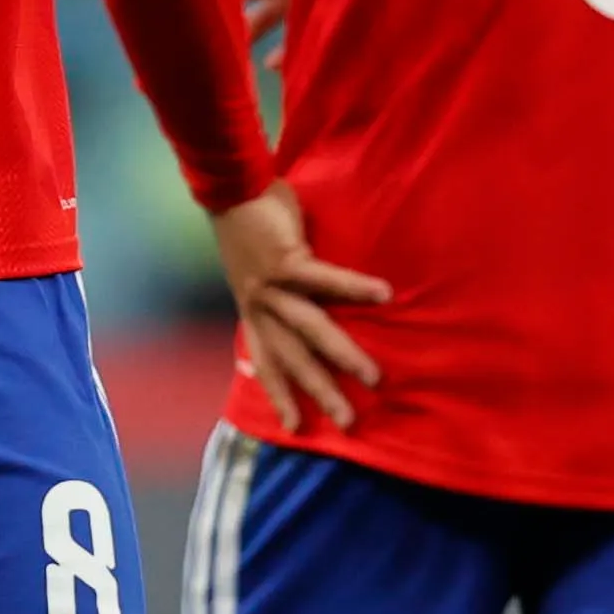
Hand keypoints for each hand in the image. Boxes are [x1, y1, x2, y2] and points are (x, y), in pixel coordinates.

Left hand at [212, 182, 388, 429]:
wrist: (229, 187)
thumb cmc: (248, 223)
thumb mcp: (256, 269)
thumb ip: (279, 289)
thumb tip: (306, 298)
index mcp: (254, 311)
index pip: (266, 363)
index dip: (279, 395)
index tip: (293, 427)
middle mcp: (261, 306)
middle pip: (292, 361)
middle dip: (320, 394)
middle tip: (348, 423)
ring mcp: (272, 287)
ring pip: (311, 331)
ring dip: (343, 356)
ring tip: (374, 378)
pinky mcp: (286, 261)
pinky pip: (325, 280)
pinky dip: (354, 288)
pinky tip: (384, 295)